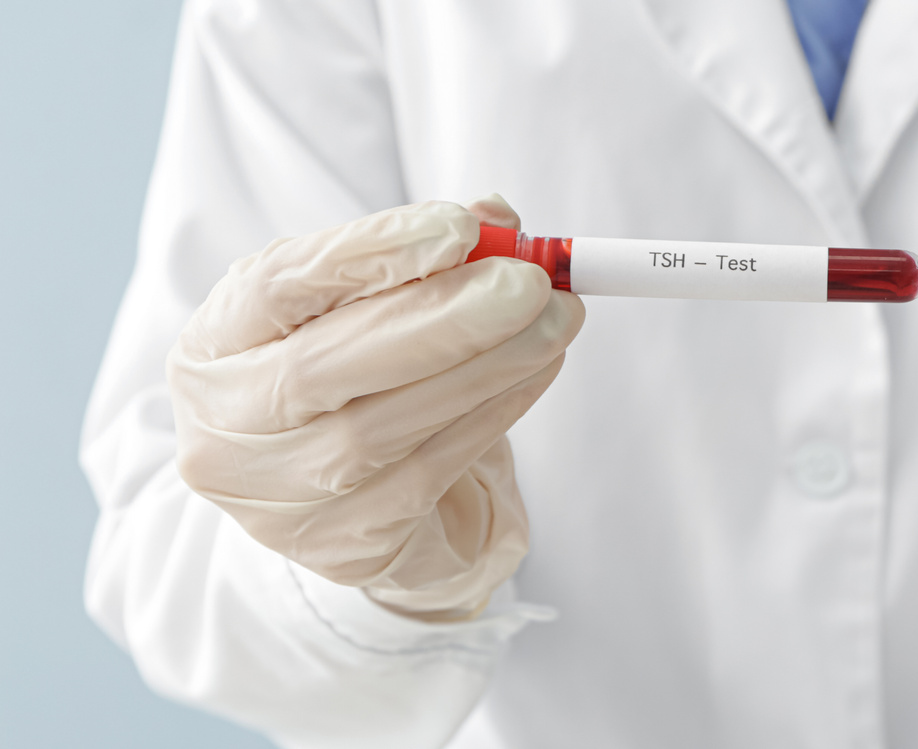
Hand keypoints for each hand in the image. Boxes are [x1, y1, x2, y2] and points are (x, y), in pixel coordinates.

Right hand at [168, 196, 583, 619]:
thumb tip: (498, 220)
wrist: (333, 495)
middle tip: (530, 284)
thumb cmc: (348, 374)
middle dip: (442, 318)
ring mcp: (277, 499)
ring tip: (556, 322)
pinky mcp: (343, 546)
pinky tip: (537, 370)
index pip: (275, 287)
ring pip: (382, 429)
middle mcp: (225, 428)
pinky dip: (493, 413)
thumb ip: (419, 257)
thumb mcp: (360, 306)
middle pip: (323, 367)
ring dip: (487, 367)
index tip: (460, 226)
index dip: (367, 252)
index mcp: (212, 346)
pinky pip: (428, 473)